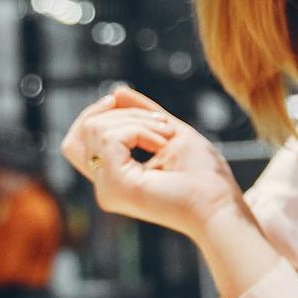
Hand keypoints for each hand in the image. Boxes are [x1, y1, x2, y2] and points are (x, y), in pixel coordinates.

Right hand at [60, 85, 245, 239]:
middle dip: (122, 113)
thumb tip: (116, 92)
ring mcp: (108, 187)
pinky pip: (111, 137)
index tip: (117, 100)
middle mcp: (106, 186)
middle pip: (85, 131)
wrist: (220, 204)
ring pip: (97, 128)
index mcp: (116, 177)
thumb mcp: (170, 133)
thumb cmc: (204, 176)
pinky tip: (163, 146)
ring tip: (167, 138)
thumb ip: (142, 114)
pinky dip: (140, 130)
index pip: (77, 142)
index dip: (93, 115)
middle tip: (162, 124)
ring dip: (138, 121)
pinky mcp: (115, 185)